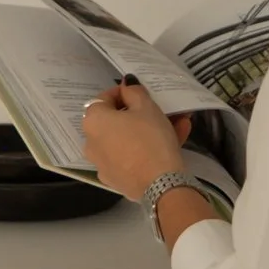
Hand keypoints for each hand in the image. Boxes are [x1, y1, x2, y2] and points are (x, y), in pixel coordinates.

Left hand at [81, 77, 194, 200]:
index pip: (104, 99)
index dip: (123, 93)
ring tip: (177, 124)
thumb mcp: (146, 107)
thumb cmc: (150, 138)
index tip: (141, 93)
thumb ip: (134, 91)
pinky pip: (130, 157)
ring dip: (148, 131)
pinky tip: (173, 142)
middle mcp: (91, 143)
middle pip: (115, 122)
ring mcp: (103, 164)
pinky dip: (146, 149)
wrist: (160, 184)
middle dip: (140, 114)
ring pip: (126, 140)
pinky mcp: (117, 179)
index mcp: (93, 121)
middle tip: (160, 109)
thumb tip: (126, 84)